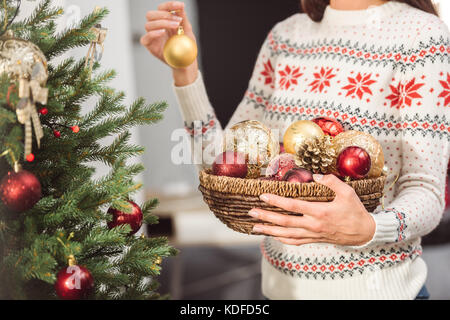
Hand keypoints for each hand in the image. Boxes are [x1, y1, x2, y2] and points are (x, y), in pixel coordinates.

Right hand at [141, 1, 197, 85]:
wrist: (186, 62)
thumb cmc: (186, 47)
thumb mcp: (187, 31)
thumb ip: (183, 19)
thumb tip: (180, 7)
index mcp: (165, 21)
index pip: (162, 8)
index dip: (169, 5)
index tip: (179, 6)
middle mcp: (157, 27)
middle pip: (151, 14)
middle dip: (164, 15)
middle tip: (177, 21)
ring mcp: (153, 37)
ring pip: (148, 24)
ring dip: (162, 23)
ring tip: (175, 27)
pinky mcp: (150, 46)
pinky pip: (145, 38)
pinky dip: (153, 34)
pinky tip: (163, 33)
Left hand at [249, 174, 375, 246]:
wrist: (364, 233)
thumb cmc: (355, 211)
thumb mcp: (347, 193)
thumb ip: (331, 182)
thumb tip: (316, 175)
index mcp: (319, 212)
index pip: (292, 206)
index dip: (276, 201)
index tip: (263, 196)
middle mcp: (313, 225)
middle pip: (284, 222)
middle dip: (266, 217)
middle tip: (251, 212)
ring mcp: (313, 234)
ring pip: (286, 234)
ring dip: (269, 231)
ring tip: (254, 227)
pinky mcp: (314, 240)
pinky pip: (295, 242)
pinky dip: (282, 239)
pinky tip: (273, 236)